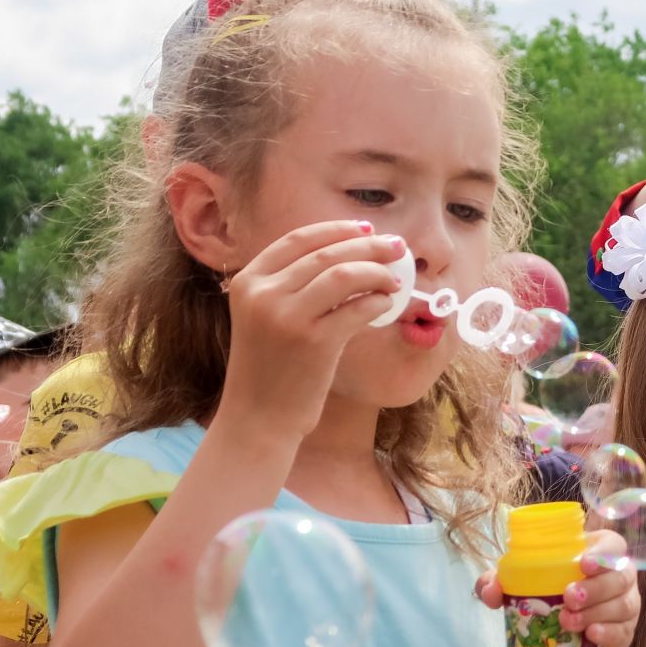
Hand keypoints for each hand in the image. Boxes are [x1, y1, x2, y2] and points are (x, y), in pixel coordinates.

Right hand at [217, 221, 410, 437]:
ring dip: (377, 271)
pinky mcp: (313, 342)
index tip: (367, 229)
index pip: (298, 239)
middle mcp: (264, 293)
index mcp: (248, 281)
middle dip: (368, 245)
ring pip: (343, 274)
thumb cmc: (270, 368)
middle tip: (397, 246)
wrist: (258, 417)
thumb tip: (346, 256)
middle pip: (326, 253)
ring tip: (395, 278)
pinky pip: (356, 308)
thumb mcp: (264, 317)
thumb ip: (290, 286)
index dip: (337, 230)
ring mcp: (287, 316)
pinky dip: (377, 301)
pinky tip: (387, 303)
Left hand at [477, 531, 642, 646]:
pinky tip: (592, 635)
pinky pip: (625, 632)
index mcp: (598, 553)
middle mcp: (618, 576)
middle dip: (596, 588)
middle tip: (569, 598)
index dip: (603, 553)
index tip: (583, 564)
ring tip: (569, 622)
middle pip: (620, 576)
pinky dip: (609, 633)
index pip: (613, 545)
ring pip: (624, 605)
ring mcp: (626, 604)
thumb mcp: (521, 582)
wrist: (559, 632)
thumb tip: (490, 590)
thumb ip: (500, 580)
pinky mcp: (625, 632)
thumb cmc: (546, 594)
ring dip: (597, 612)